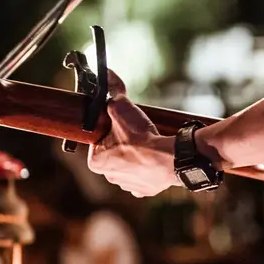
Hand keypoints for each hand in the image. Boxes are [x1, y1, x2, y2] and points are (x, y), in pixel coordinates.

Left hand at [87, 71, 179, 197]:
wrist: (168, 159)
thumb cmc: (140, 138)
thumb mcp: (121, 107)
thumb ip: (112, 91)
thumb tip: (106, 73)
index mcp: (95, 161)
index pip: (98, 142)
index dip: (109, 130)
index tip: (120, 125)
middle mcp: (109, 176)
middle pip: (113, 154)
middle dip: (122, 144)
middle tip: (135, 133)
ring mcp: (127, 185)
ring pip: (129, 166)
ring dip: (136, 157)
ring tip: (147, 143)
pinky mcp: (145, 190)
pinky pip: (144, 176)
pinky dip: (149, 168)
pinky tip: (154, 157)